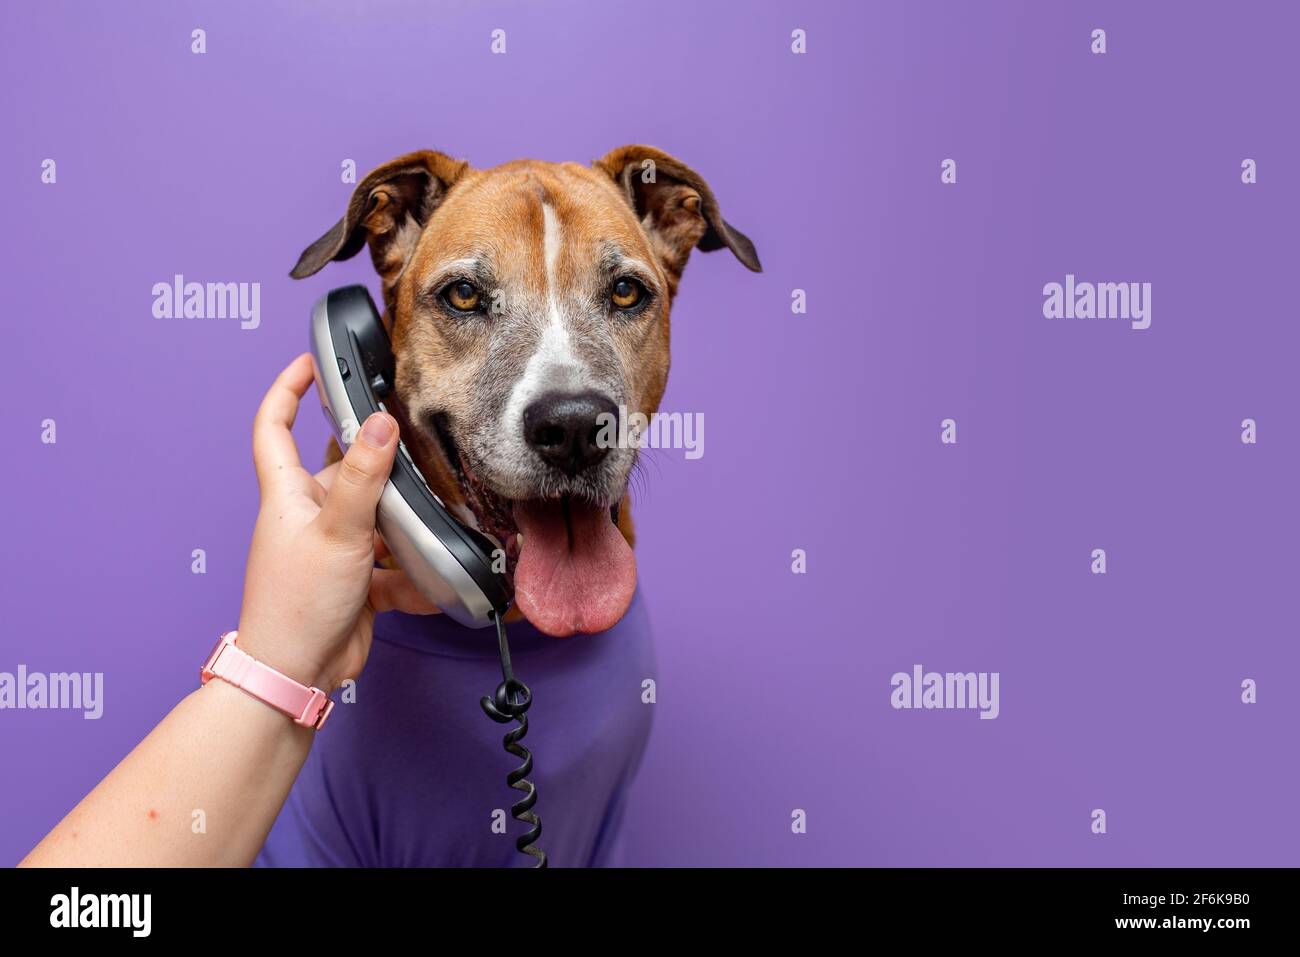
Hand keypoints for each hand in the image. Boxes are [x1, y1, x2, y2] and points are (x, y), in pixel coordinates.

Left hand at [236, 353, 438, 689]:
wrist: (295, 675)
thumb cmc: (296, 604)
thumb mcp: (338, 531)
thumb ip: (363, 477)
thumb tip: (380, 422)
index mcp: (288, 494)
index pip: (277, 427)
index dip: (289, 390)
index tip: (314, 362)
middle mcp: (308, 516)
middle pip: (343, 470)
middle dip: (378, 463)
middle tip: (412, 446)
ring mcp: (332, 548)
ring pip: (375, 517)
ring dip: (402, 522)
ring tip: (431, 516)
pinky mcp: (355, 580)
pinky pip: (390, 565)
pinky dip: (411, 573)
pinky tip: (432, 580)